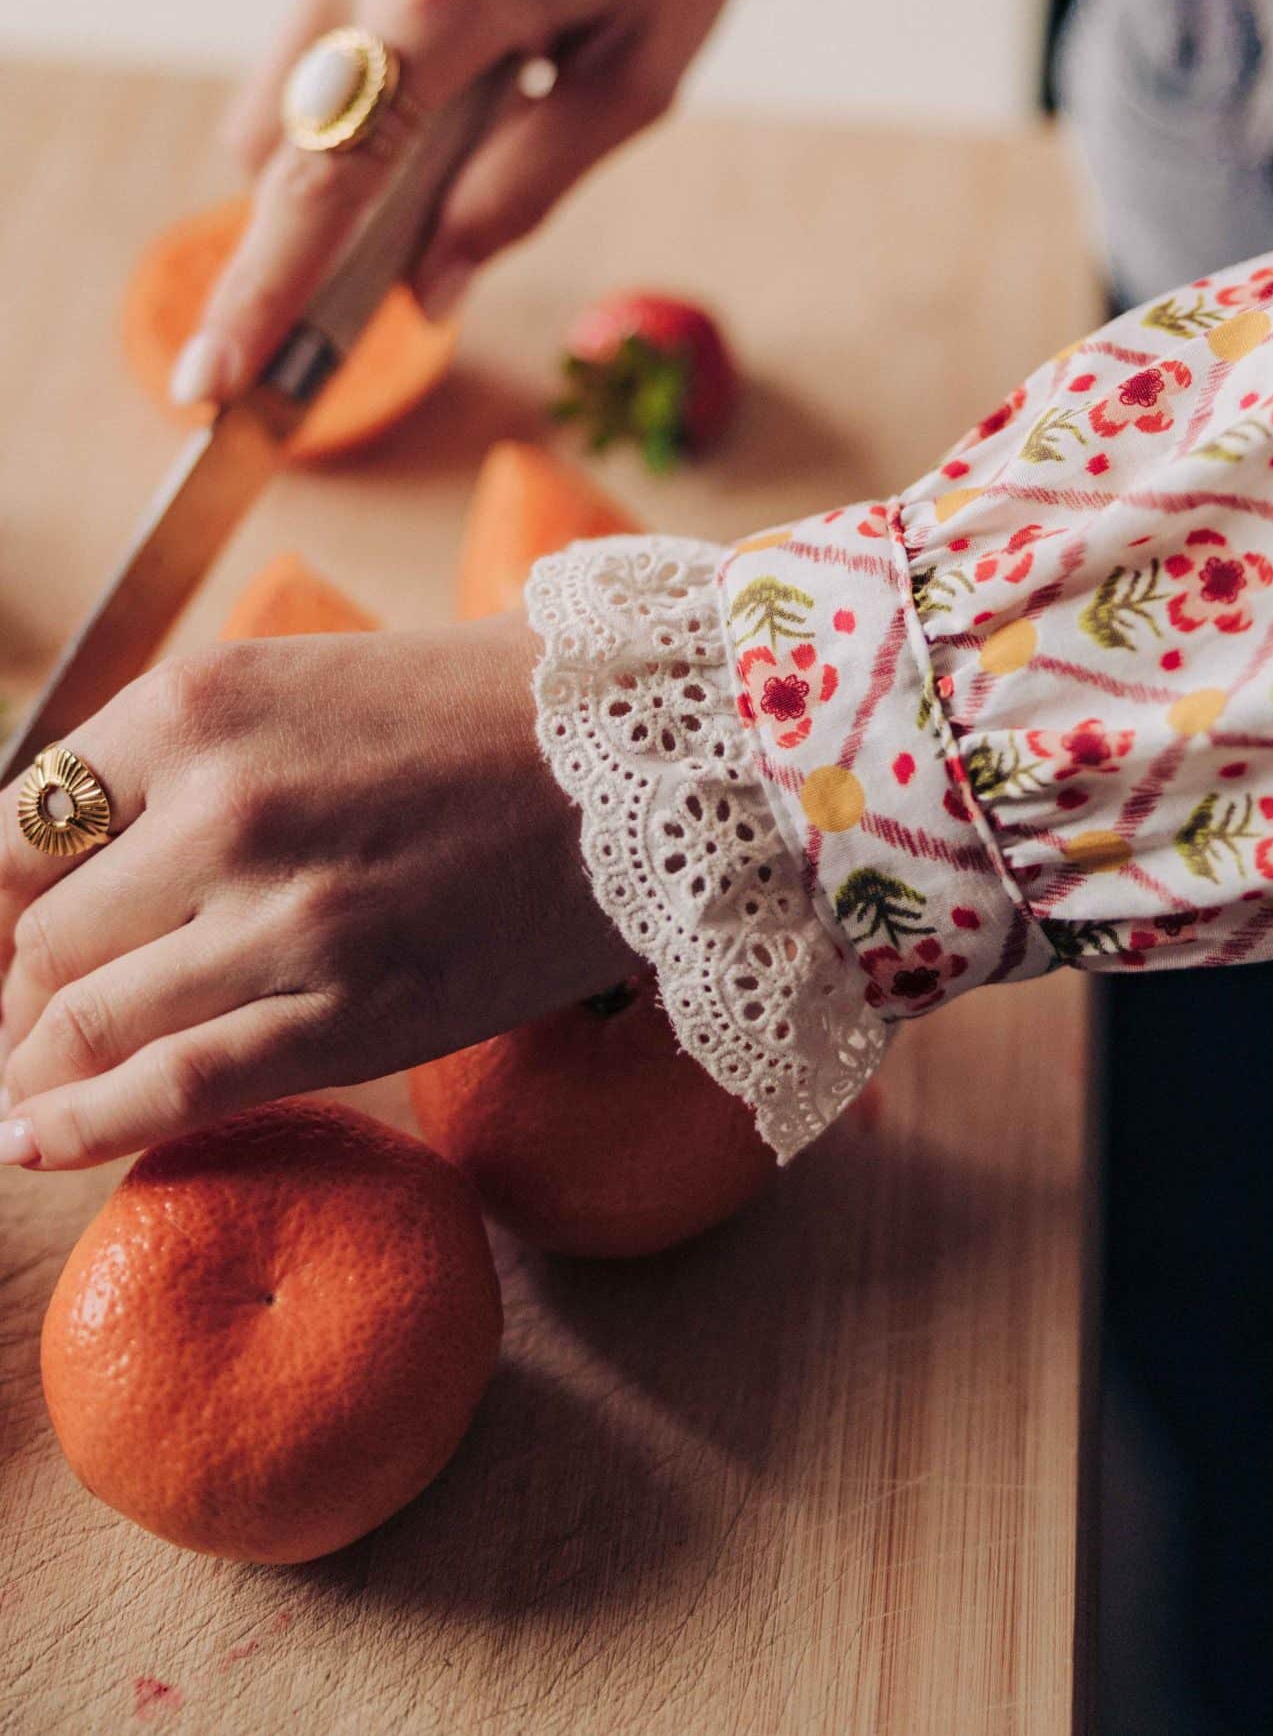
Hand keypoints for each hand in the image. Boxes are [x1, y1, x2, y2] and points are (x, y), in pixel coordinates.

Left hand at [0, 617, 636, 1168]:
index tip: (14, 940)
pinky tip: (35, 1142)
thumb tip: (62, 866)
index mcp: (196, 704)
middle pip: (38, 942)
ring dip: (40, 1070)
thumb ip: (179, 764)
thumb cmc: (474, 712)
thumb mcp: (297, 685)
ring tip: (28, 1093)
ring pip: (86, 1023)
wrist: (651, 759)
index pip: (18, 831)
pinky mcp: (351, 1013)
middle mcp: (220, 806)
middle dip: (17, 999)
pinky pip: (174, 1090)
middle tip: (26, 1025)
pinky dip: (81, 1128)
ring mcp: (285, 918)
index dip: (1, 905)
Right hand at [173, 0, 795, 406]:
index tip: (218, 378)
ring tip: (481, 112)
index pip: (326, 179)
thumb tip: (429, 290)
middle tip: (401, 257)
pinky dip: (369, 71)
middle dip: (311, 218)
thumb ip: (526, 189)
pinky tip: (477, 42)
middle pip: (273, 144)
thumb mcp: (638, 77)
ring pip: (285, 86)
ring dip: (346, 140)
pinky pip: (320, 21)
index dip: (268, 291)